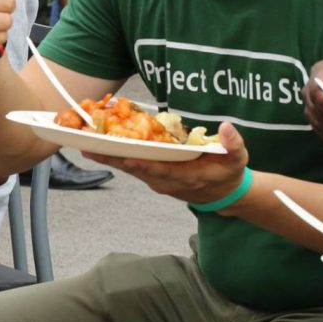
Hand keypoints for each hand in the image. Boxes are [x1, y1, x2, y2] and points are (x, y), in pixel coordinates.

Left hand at [91, 122, 250, 204]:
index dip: (145, 165)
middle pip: (136, 170)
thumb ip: (233, 144)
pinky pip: (130, 166)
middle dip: (113, 159)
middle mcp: (166, 181)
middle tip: (89, 148)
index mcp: (187, 176)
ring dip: (107, 158)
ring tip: (84, 146)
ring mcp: (156, 180)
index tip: (128, 159)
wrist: (221, 193)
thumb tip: (226, 128)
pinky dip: (114, 157)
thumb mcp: (238, 159)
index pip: (162, 171)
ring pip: (128, 169)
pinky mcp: (151, 176)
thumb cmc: (229, 172)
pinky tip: (96, 147)